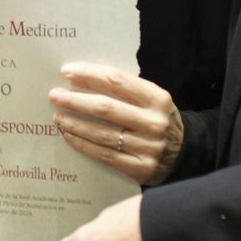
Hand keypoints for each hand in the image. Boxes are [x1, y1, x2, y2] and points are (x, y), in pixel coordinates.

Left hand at [49, 63, 182, 184]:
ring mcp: (148, 147)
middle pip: (105, 108)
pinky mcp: (140, 168)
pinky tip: (69, 135)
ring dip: (75, 123)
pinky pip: (104, 155)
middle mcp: (154, 122)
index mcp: (158, 99)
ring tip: (57, 116)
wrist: (185, 154)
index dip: (90, 75)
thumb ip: (126, 91)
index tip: (67, 71)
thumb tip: (83, 80)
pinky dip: (83, 144)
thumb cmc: (158, 120)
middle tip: (55, 95)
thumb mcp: (153, 100)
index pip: (117, 81)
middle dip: (75, 100)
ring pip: (102, 133)